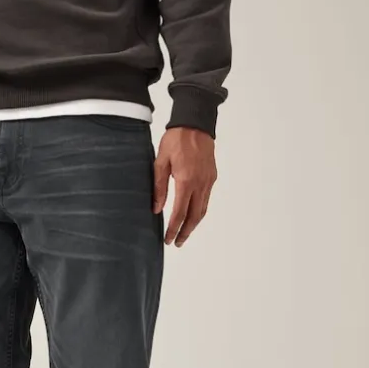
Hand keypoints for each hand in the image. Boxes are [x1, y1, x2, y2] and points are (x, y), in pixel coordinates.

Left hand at [152, 126, 217, 245]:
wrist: (195, 124)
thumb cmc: (175, 140)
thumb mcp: (160, 161)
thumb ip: (159, 186)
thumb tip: (156, 208)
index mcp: (186, 180)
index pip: (180, 212)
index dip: (174, 229)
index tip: (168, 239)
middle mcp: (200, 183)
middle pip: (194, 216)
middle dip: (185, 232)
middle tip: (177, 243)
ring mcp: (208, 181)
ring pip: (203, 210)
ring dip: (194, 224)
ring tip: (184, 233)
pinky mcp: (212, 177)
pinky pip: (206, 199)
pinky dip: (199, 211)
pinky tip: (192, 214)